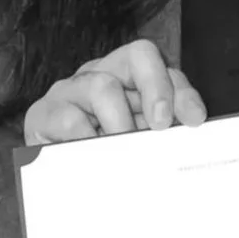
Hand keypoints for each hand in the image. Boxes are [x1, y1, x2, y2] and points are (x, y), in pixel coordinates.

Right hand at [24, 38, 205, 146]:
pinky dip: (88, 139)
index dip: (181, 91)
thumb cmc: (98, 161)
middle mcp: (101, 74)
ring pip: (103, 86)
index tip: (195, 120)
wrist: (49, 181)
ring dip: (120, 122)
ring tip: (125, 151)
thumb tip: (185, 146)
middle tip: (161, 125)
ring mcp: (70, 91)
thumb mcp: (134, 146)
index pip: (162, 68)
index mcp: (127, 79)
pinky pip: (71, 119)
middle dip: (157, 88)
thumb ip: (156, 138)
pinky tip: (94, 157)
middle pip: (138, 56)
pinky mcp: (43, 113)